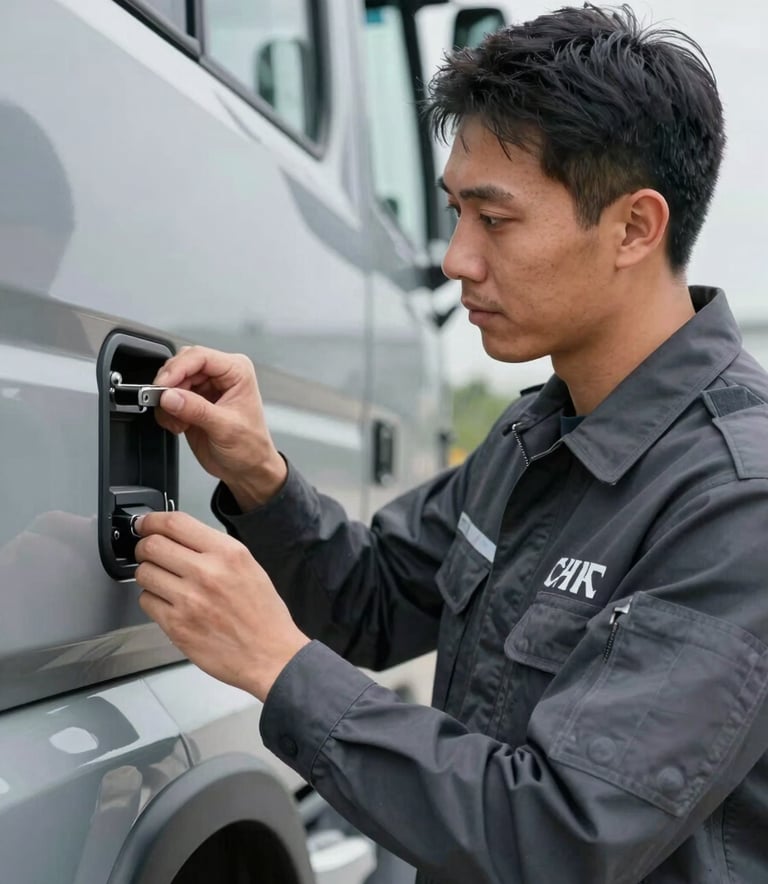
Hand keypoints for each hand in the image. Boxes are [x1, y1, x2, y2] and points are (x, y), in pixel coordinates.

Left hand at [134, 510, 309, 700]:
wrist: (270, 654)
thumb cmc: (262, 614)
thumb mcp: (249, 566)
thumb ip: (214, 549)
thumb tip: (178, 538)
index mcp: (228, 553)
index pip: (175, 523)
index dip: (151, 521)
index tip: (145, 524)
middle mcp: (207, 572)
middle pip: (152, 545)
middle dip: (145, 547)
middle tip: (149, 553)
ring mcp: (189, 600)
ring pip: (143, 573)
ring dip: (148, 574)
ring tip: (162, 581)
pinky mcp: (176, 626)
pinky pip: (146, 602)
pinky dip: (153, 600)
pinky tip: (169, 603)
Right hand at [153, 346, 286, 508]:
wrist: (247, 469)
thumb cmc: (250, 447)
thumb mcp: (225, 428)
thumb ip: (196, 410)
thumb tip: (170, 396)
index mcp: (236, 371)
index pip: (200, 356)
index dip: (177, 369)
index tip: (163, 386)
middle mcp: (220, 375)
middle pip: (181, 365)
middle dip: (169, 385)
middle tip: (164, 404)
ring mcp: (205, 387)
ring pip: (171, 381)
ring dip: (167, 401)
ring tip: (178, 422)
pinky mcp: (192, 401)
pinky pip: (167, 397)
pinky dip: (166, 412)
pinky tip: (179, 426)